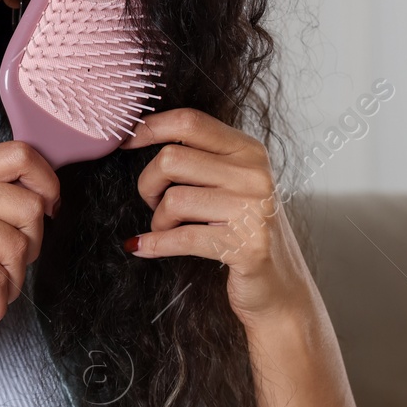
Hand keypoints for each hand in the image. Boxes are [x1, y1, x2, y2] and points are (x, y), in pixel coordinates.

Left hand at [118, 109, 312, 323]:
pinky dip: (155, 244)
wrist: (279, 285)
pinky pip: (182, 237)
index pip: (190, 121)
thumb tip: (140, 133)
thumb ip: (200, 157)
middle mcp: (254, 174)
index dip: (150, 128)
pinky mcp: (246, 246)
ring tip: (167, 230)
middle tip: (156, 204)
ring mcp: (253, 209)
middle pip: (171, 159)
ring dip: (158, 221)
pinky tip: (143, 246)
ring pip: (173, 199)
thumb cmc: (244, 229)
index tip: (127, 142)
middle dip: (149, 184)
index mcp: (248, 151)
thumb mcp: (231, 182)